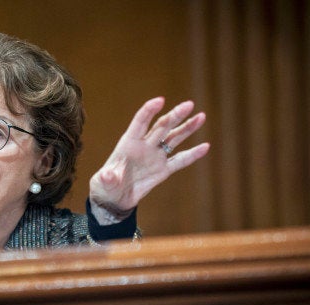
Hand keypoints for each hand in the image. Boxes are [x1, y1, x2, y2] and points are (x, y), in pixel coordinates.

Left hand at [89, 97, 209, 223]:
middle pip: (162, 127)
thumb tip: (106, 176)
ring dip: (187, 128)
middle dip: (174, 115)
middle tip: (189, 104)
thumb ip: (108, 178)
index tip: (160, 100)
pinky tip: (205, 147)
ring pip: (173, 138)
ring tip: (201, 116)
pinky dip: (192, 154)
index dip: (149, 111)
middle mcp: (144, 146)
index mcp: (128, 144)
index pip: (140, 122)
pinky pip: (180, 160)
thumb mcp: (104, 182)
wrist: (114, 199)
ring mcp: (155, 157)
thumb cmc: (105, 187)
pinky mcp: (163, 170)